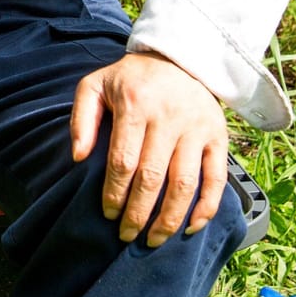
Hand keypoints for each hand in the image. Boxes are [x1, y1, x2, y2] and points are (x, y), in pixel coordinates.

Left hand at [69, 49, 228, 246]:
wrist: (179, 56)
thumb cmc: (131, 78)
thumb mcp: (96, 85)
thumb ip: (81, 119)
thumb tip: (77, 157)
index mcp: (136, 106)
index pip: (124, 161)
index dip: (115, 194)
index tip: (108, 215)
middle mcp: (169, 118)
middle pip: (153, 178)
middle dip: (138, 214)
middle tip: (127, 236)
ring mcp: (197, 128)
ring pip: (184, 184)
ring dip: (169, 218)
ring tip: (154, 239)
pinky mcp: (218, 137)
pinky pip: (217, 178)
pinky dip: (207, 207)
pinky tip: (191, 227)